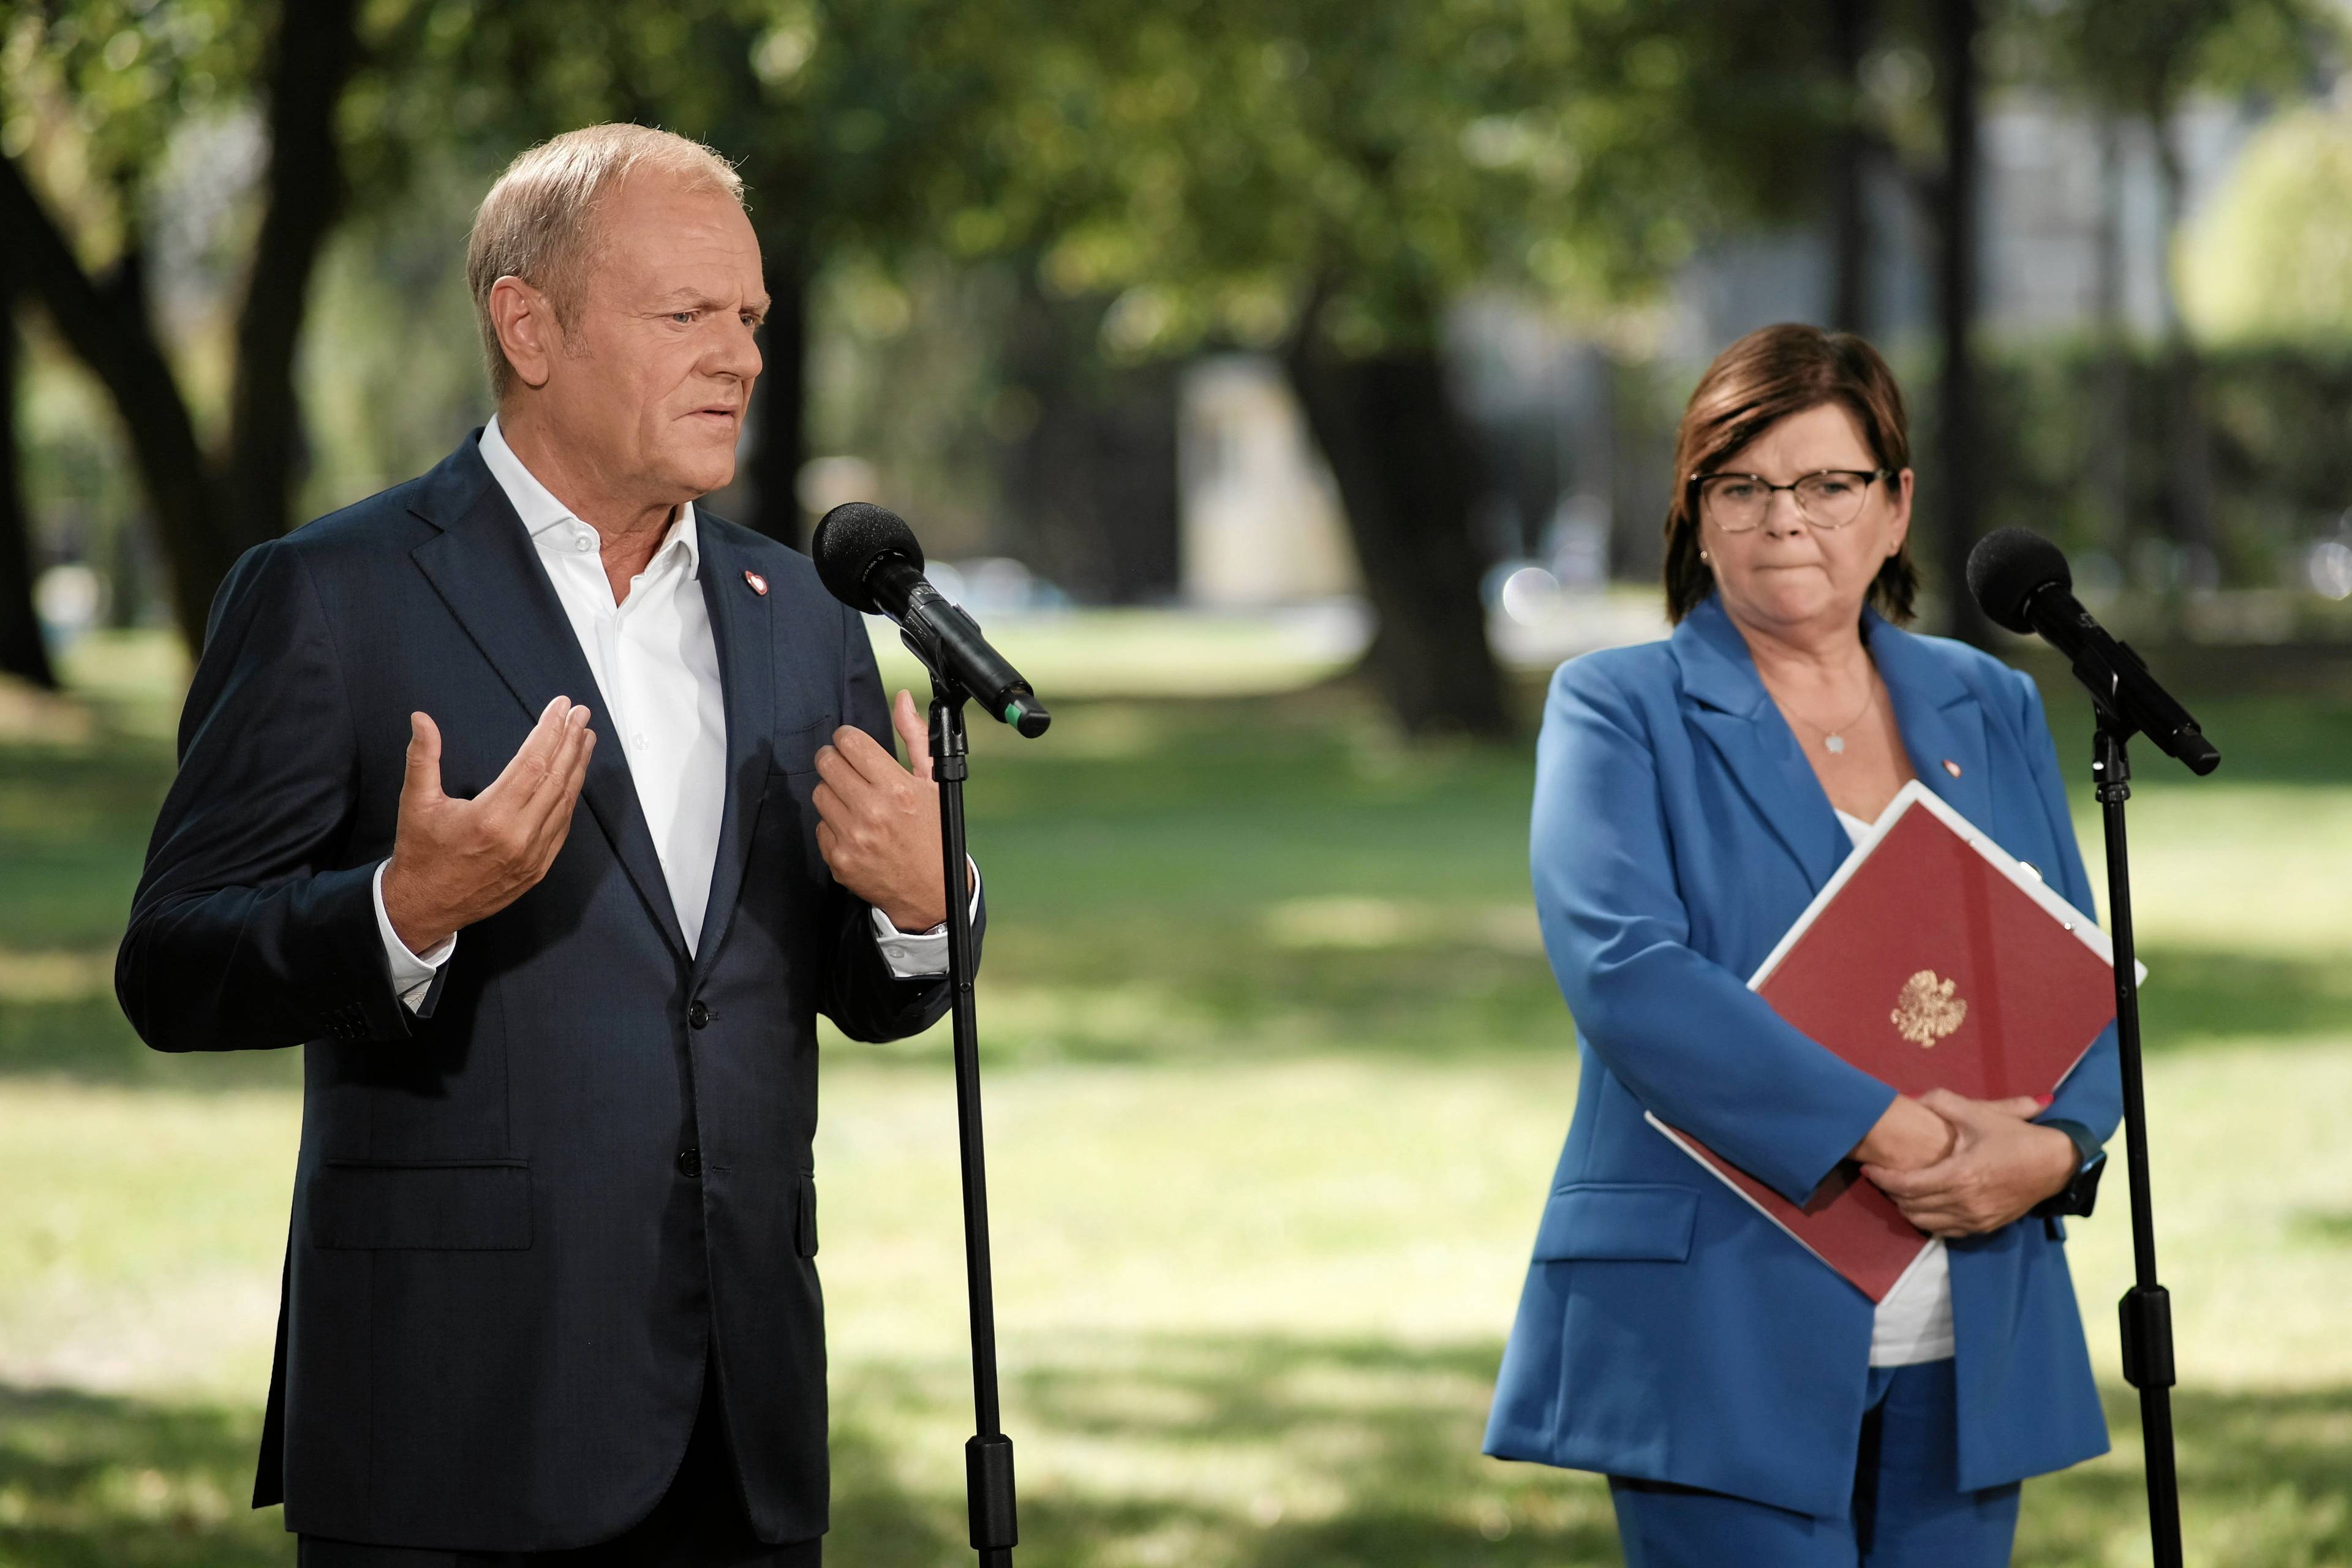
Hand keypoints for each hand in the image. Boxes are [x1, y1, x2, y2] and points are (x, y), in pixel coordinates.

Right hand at [381, 697, 595, 953]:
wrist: (424, 906)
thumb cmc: (421, 853)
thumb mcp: (415, 802)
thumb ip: (423, 757)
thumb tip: (421, 718)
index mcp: (491, 817)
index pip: (533, 763)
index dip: (550, 731)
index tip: (561, 707)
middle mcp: (519, 836)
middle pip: (557, 779)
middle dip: (571, 742)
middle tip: (581, 714)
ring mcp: (533, 855)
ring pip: (565, 803)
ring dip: (577, 767)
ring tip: (584, 738)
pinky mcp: (538, 869)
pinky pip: (562, 827)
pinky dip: (570, 798)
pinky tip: (574, 778)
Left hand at [813, 690, 949, 931]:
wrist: (931, 891)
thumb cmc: (934, 833)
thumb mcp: (933, 783)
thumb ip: (915, 738)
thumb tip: (901, 699)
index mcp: (897, 788)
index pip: (850, 743)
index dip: (847, 739)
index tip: (851, 745)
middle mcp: (872, 812)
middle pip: (827, 763)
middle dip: (834, 759)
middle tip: (845, 766)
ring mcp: (852, 838)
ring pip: (819, 793)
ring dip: (833, 792)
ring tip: (854, 801)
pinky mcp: (839, 859)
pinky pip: (820, 826)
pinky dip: (833, 825)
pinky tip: (854, 829)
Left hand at [1863, 1088, 2077, 1237]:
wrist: (2054, 1164)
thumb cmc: (2014, 1136)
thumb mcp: (1979, 1113)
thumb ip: (1942, 1102)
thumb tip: (1912, 1098)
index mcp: (1959, 1176)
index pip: (1906, 1185)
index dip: (1882, 1178)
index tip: (1868, 1168)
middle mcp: (1964, 1203)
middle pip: (1910, 1206)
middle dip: (1889, 1192)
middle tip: (1880, 1176)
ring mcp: (1975, 1219)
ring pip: (1924, 1223)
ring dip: (1906, 1208)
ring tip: (1899, 1189)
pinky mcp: (1984, 1227)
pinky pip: (1945, 1231)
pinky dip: (1928, 1220)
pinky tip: (1923, 1204)